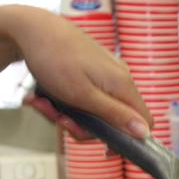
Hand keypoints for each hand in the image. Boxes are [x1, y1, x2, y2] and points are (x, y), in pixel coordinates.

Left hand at [0, 5, 152, 138]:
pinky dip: (67, 102)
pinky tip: (46, 97)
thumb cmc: (56, 60)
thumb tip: (145, 132)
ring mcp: (107, 75)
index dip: (129, 139)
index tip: (104, 148)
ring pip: (96, 110)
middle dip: (84, 126)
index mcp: (123, 86)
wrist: (32, 29)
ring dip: (69, 115)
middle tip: (59, 120)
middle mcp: (120, 80)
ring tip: (44, 104)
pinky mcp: (93, 72)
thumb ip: (116, 116)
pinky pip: (87, 97)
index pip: (143, 121)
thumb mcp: (84, 96)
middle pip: (114, 119)